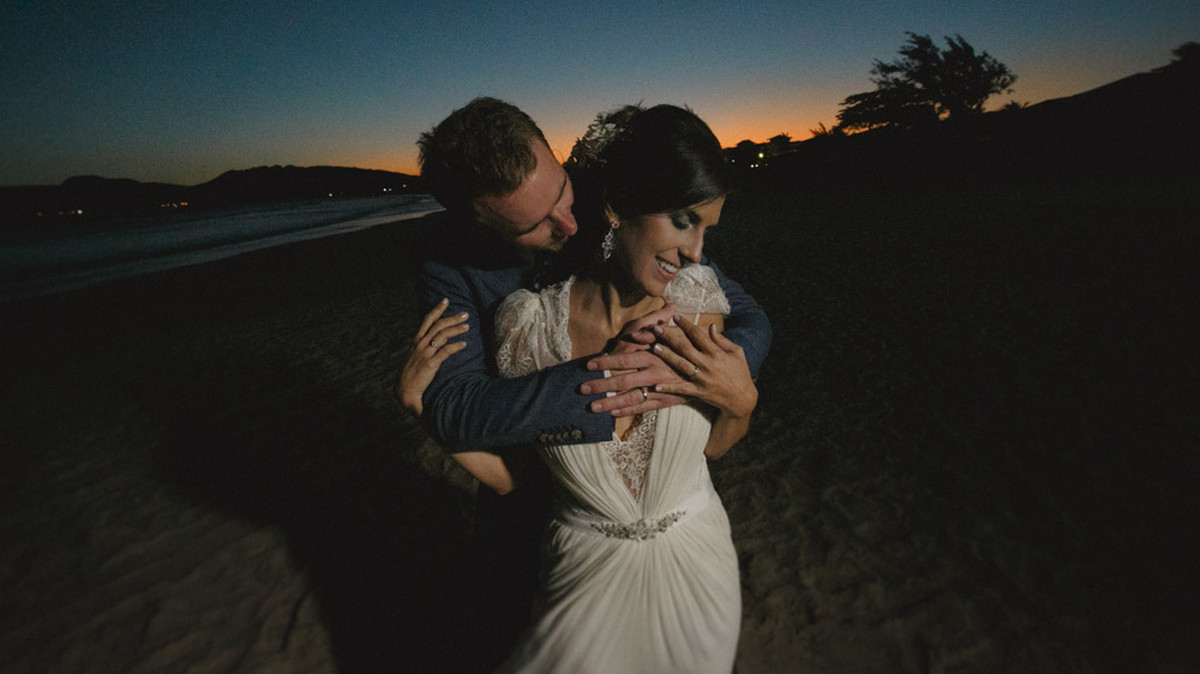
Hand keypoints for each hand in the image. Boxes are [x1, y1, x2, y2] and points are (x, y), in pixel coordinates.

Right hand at [396, 298, 468, 416]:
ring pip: (442, 335)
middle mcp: (420, 344)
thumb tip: (441, 335)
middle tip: (465, 314)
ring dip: (456, 329)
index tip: (446, 300)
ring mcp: (425, 353)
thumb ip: (427, 344)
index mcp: (417, 340)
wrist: (406, 390)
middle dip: (452, 318)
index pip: (427, 320)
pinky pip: (445, 351)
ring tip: (467, 326)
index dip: (437, 309)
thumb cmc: (414, 371)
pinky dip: (456, 346)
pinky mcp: (431, 364)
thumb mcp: (418, 354)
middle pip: (438, 325)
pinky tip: (464, 343)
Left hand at [581, 303, 684, 415]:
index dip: (606, 362)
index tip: (589, 365)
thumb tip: (633, 333)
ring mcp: (659, 389)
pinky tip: (612, 413)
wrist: (710, 369)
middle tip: (582, 388)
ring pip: (631, 398)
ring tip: (592, 407)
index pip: (624, 358)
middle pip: (623, 381)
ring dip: (610, 403)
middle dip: (601, 385)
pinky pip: (643, 408)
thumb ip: (651, 331)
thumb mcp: (671, 334)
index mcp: (653, 355)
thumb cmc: (687, 347)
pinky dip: (628, 411)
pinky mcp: (665, 401)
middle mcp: (654, 373)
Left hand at [651, 316, 756, 417]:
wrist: (742, 399)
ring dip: (667, 356)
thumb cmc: (740, 372)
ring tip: (654, 347)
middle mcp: (707, 364)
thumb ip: (722, 340)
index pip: (698, 335)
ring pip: (681, 365)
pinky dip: (669, 388)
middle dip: (670, 337)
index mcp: (717, 353)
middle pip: (685, 348)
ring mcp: (702, 378)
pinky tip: (656, 385)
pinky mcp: (698, 391)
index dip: (686, 325)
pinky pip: (681, 389)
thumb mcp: (737, 352)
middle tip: (656, 328)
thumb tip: (711, 325)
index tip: (675, 317)